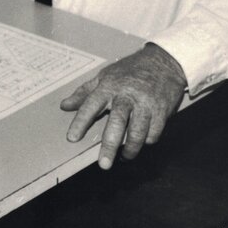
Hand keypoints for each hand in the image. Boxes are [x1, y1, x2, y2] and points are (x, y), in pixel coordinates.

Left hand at [60, 43, 186, 169]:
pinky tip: (141, 144)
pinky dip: (146, 142)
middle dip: (109, 145)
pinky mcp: (162, 112)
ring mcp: (146, 105)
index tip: (72, 138)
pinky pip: (153, 133)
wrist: (163, 62)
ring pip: (137, 133)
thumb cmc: (129, 70)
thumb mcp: (104, 76)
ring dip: (130, 149)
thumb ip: (84, 93)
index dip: (81, 122)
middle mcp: (126, 96)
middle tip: (103, 164)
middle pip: (117, 123)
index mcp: (109, 87)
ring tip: (123, 157)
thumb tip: (64, 106)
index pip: (90, 105)